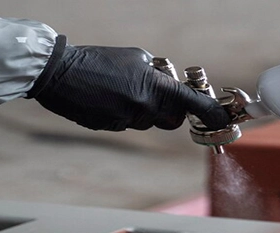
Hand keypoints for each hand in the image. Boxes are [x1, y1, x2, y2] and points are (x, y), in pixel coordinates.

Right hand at [30, 39, 230, 131]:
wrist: (58, 74)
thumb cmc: (97, 59)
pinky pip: (127, 124)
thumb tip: (169, 84)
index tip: (221, 118)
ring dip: (145, 109)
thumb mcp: (135, 57)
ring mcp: (124, 122)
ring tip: (124, 89)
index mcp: (151, 88)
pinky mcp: (109, 128)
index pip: (190, 103)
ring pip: (147, 122)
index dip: (209, 112)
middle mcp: (141, 110)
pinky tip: (108, 97)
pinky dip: (125, 113)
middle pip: (171, 120)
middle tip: (162, 95)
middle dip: (172, 110)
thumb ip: (157, 74)